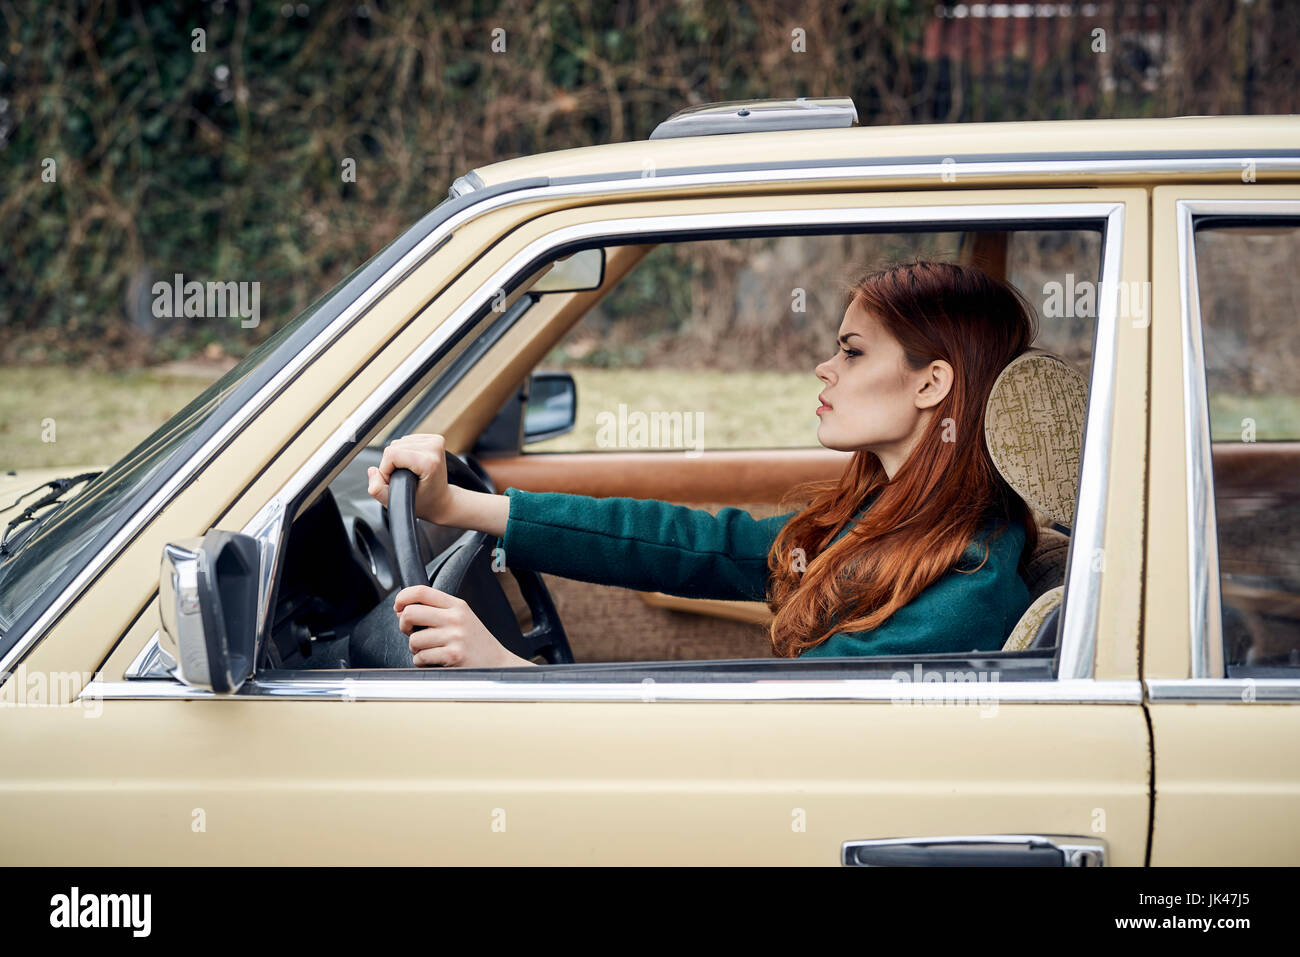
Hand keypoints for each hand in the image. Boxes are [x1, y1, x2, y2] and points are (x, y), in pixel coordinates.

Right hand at [368, 433, 454, 523]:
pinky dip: (404, 452)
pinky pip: (406, 440)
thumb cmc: (423, 501)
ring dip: (397, 457)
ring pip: (398, 442)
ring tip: (407, 472)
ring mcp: (436, 441)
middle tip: (402, 478)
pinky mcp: (434, 438)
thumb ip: (378, 490)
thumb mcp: (396, 502)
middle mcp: (434, 448)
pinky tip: (412, 464)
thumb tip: (372, 471)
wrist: (440, 499)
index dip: (386, 469)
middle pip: (393, 446)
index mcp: (429, 462)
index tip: (395, 482)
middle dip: (391, 464)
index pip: (391, 454)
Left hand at [394, 585, 536, 667]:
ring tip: (430, 650)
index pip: (422, 591)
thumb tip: (401, 610)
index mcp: (457, 605)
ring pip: (414, 639)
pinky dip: (422, 662)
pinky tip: (435, 661)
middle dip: (404, 625)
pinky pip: (421, 657)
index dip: (403, 597)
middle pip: (411, 613)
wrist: (498, 664)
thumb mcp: (461, 618)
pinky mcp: (453, 655)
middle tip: (411, 631)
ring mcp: (455, 637)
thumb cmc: (476, 643)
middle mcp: (456, 618)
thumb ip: (436, 611)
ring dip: (416, 648)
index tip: (398, 606)